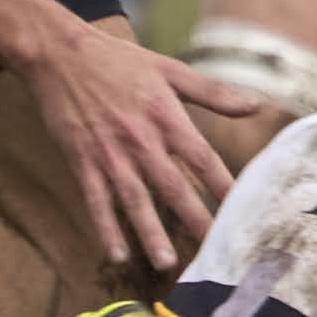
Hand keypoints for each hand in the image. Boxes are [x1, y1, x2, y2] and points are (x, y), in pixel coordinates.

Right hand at [19, 20, 255, 272]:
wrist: (60, 54)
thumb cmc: (118, 61)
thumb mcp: (169, 69)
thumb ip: (213, 91)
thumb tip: (256, 104)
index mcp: (166, 116)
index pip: (203, 158)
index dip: (224, 186)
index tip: (242, 212)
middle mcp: (141, 139)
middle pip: (173, 186)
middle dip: (194, 219)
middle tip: (214, 251)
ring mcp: (109, 153)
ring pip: (135, 200)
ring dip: (150, 232)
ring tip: (167, 262)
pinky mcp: (82, 161)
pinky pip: (96, 201)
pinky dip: (106, 228)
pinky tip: (118, 255)